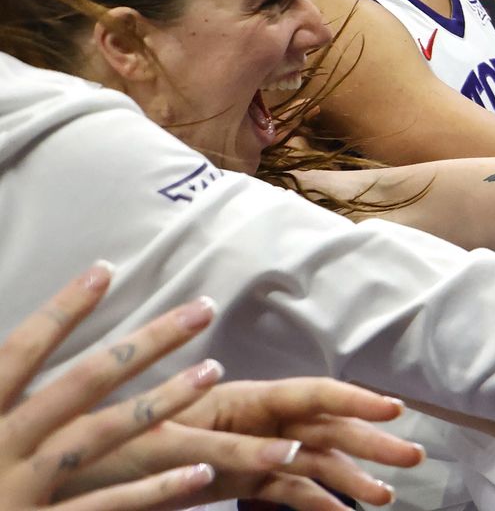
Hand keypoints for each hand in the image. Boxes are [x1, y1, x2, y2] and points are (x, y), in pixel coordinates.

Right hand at [1, 264, 224, 510]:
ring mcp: (18, 489)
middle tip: (203, 308)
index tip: (105, 270)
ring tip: (213, 370)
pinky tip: (199, 472)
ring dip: (162, 402)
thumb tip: (13, 350)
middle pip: (82, 383)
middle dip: (147, 343)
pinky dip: (152, 491)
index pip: (20, 351)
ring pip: (101, 436)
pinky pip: (103, 508)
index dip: (61, 311)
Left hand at [72, 381, 423, 509]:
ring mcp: (245, 450)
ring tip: (385, 496)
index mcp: (237, 399)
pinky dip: (313, 502)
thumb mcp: (167, 448)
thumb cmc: (110, 452)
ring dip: (350, 477)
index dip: (355, 402)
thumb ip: (231, 448)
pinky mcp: (234, 479)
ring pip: (311, 461)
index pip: (310, 394)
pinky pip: (284, 490)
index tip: (394, 410)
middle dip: (370, 442)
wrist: (69, 476)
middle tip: (413, 456)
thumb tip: (294, 451)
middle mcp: (250, 420)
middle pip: (323, 428)